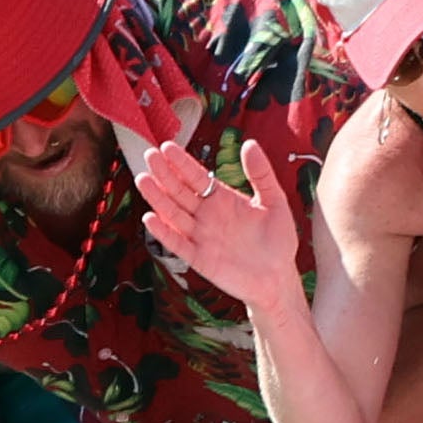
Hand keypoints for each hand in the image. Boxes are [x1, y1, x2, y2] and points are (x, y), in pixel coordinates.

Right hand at [137, 135, 304, 307]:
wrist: (279, 279)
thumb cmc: (278, 241)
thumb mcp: (275, 202)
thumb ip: (261, 174)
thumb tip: (249, 143)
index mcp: (222, 199)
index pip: (196, 176)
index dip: (182, 162)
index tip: (167, 146)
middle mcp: (206, 215)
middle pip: (180, 191)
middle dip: (165, 174)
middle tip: (150, 155)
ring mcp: (200, 236)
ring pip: (174, 214)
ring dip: (158, 198)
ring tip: (144, 179)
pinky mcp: (199, 258)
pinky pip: (177, 244)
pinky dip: (164, 232)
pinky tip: (151, 217)